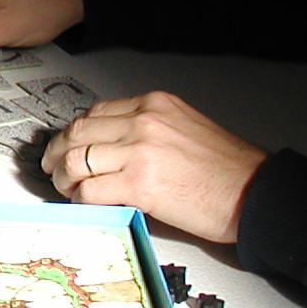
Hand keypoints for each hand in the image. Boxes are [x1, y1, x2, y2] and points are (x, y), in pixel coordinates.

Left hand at [41, 91, 266, 242]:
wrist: (255, 194)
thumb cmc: (228, 170)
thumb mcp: (184, 129)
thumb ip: (146, 130)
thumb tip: (109, 148)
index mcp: (155, 104)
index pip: (96, 112)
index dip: (74, 133)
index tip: (67, 145)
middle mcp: (144, 121)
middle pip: (77, 131)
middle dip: (57, 151)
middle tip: (51, 167)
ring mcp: (139, 151)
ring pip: (74, 159)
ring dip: (62, 178)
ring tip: (65, 189)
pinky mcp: (139, 184)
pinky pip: (88, 189)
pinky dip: (78, 198)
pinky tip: (83, 203)